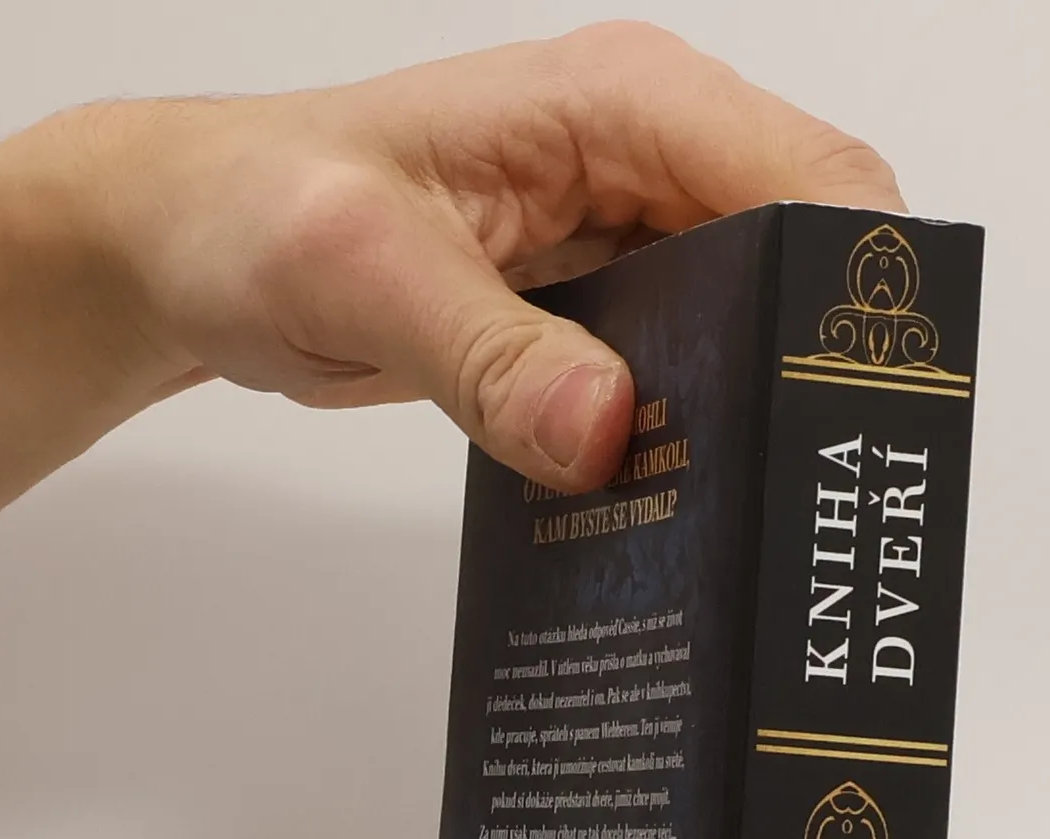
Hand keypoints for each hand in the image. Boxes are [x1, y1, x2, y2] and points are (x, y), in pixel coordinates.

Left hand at [0, 21, 900, 696]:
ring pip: (758, 329)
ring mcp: (631, 240)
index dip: (856, 293)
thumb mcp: (358, 270)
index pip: (812, 180)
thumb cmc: (258, 214)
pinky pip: (691, 374)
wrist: (193, 246)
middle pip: (806, 264)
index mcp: (623, 104)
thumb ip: (485, 352)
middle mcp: (650, 161)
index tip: (856, 415)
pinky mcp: (601, 315)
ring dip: (761, 420)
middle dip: (822, 374)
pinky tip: (678, 509)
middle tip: (816, 499)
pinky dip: (698, 440)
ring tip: (761, 524)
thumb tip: (608, 435)